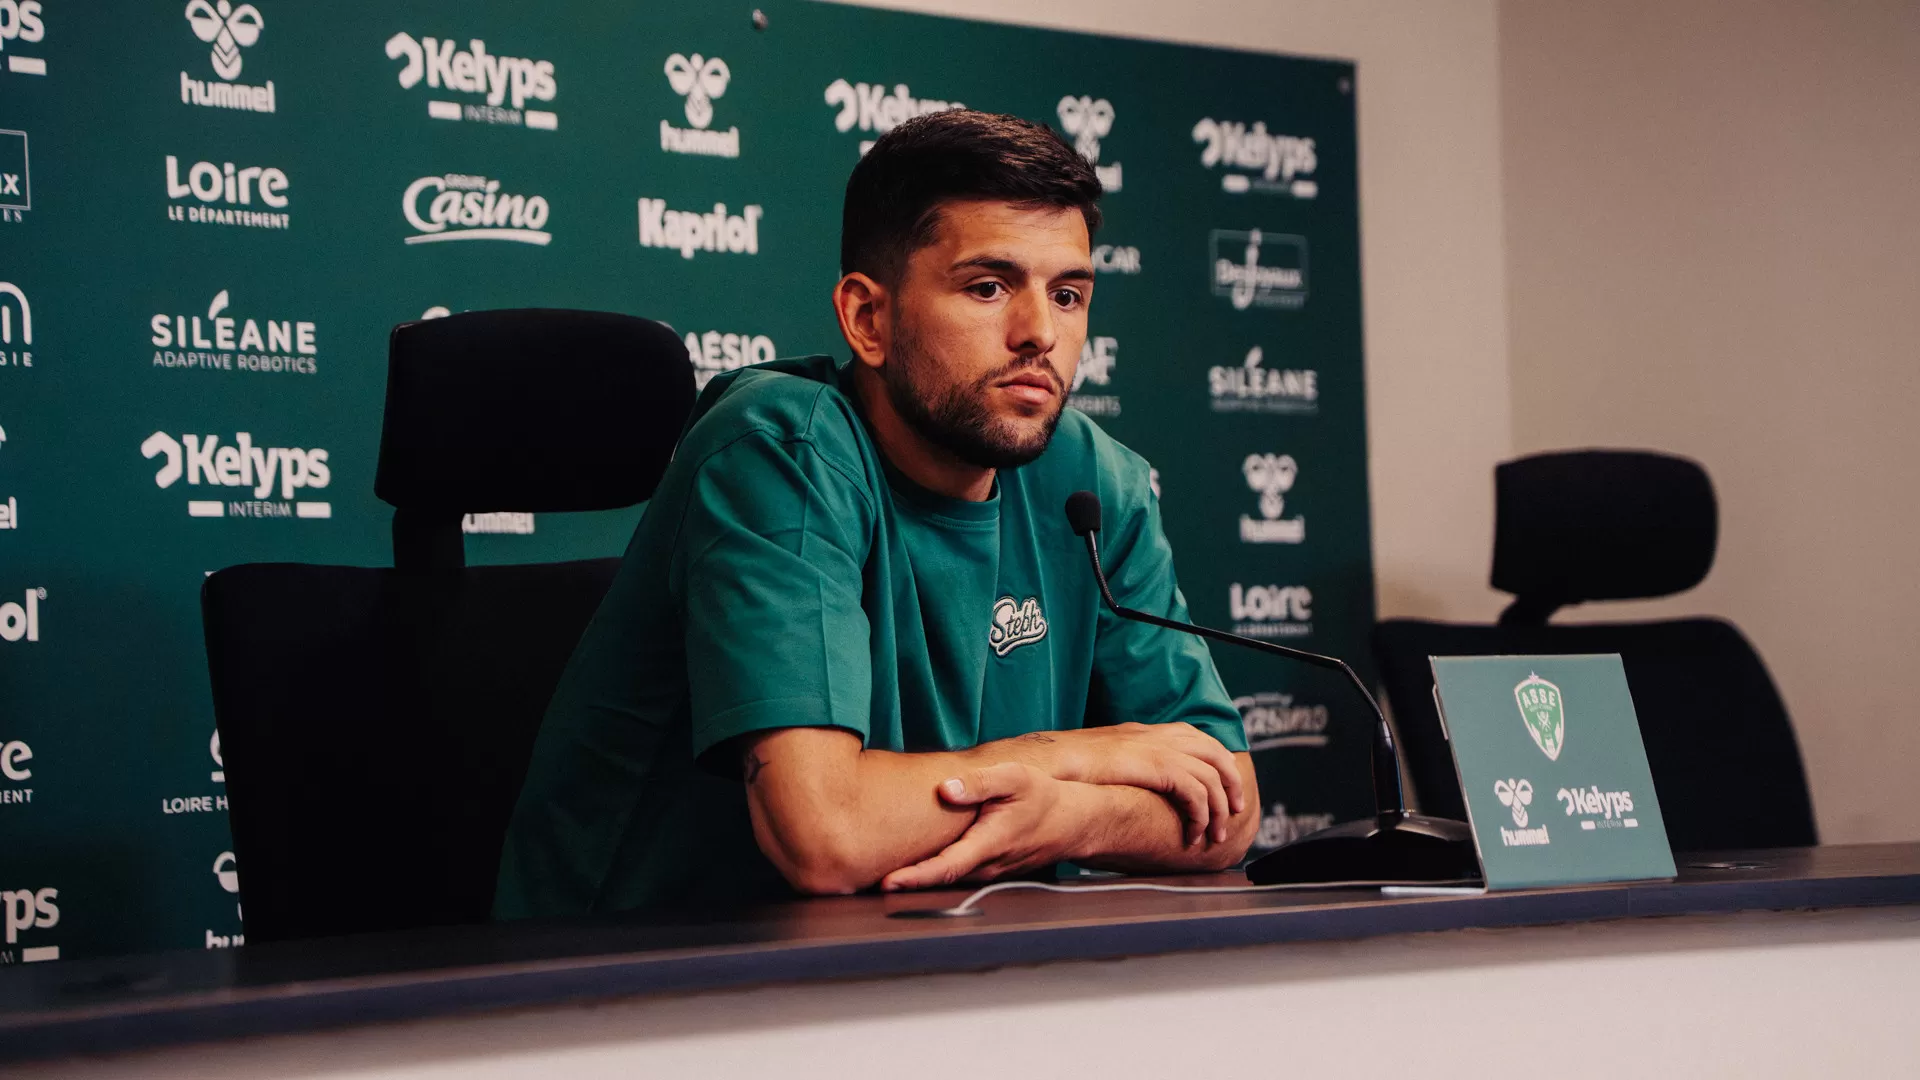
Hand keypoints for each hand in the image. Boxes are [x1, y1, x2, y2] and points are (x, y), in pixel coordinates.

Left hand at [880, 763, 1090, 890]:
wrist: (1072, 822)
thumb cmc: (1042, 797)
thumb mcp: (1014, 778)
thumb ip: (979, 783)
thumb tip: (943, 789)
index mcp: (988, 844)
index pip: (946, 867)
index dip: (916, 877)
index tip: (887, 883)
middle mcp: (985, 866)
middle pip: (938, 882)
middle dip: (903, 885)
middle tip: (859, 883)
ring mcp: (986, 873)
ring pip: (945, 883)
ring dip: (913, 884)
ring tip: (871, 878)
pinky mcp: (987, 871)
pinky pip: (954, 878)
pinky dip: (930, 878)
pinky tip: (905, 872)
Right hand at [1038, 722, 1243, 845]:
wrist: (1048, 764)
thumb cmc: (1065, 768)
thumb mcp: (1100, 762)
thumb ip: (1122, 767)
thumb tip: (1133, 788)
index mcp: (1144, 732)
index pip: (1196, 737)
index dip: (1216, 761)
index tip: (1224, 786)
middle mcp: (1156, 736)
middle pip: (1214, 752)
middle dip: (1231, 783)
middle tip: (1236, 810)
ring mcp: (1157, 749)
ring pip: (1211, 775)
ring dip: (1219, 807)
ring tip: (1215, 833)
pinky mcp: (1155, 767)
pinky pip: (1195, 791)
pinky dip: (1201, 815)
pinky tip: (1194, 833)